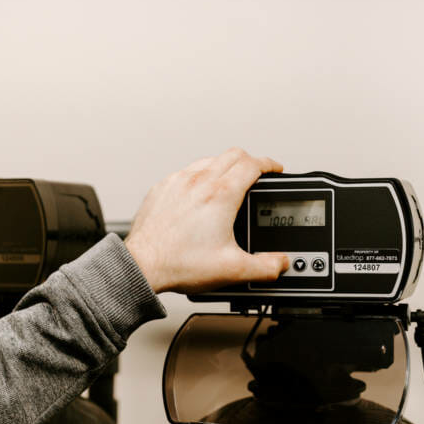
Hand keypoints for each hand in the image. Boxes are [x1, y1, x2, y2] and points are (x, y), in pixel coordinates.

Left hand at [125, 147, 289, 293]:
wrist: (143, 266)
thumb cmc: (179, 263)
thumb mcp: (232, 269)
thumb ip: (264, 267)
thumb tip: (280, 263)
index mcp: (221, 195)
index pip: (252, 164)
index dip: (269, 164)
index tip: (275, 169)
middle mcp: (198, 181)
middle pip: (233, 154)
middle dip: (250, 161)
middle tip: (257, 173)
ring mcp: (177, 182)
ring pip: (208, 160)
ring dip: (224, 166)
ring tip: (230, 182)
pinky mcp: (162, 189)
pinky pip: (186, 172)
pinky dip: (199, 176)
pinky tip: (200, 194)